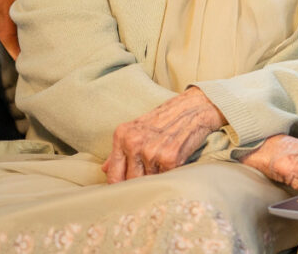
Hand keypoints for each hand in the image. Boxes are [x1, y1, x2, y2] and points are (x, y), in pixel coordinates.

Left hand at [102, 87, 225, 183]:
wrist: (193, 108)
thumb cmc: (164, 119)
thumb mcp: (137, 128)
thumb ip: (119, 150)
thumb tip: (104, 169)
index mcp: (122, 135)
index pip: (114, 176)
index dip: (120, 186)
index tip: (127, 190)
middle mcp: (134, 143)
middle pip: (130, 182)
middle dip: (139, 182)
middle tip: (149, 175)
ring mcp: (151, 151)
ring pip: (147, 182)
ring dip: (155, 177)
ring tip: (163, 162)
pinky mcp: (169, 158)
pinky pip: (164, 178)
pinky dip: (169, 174)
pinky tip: (174, 159)